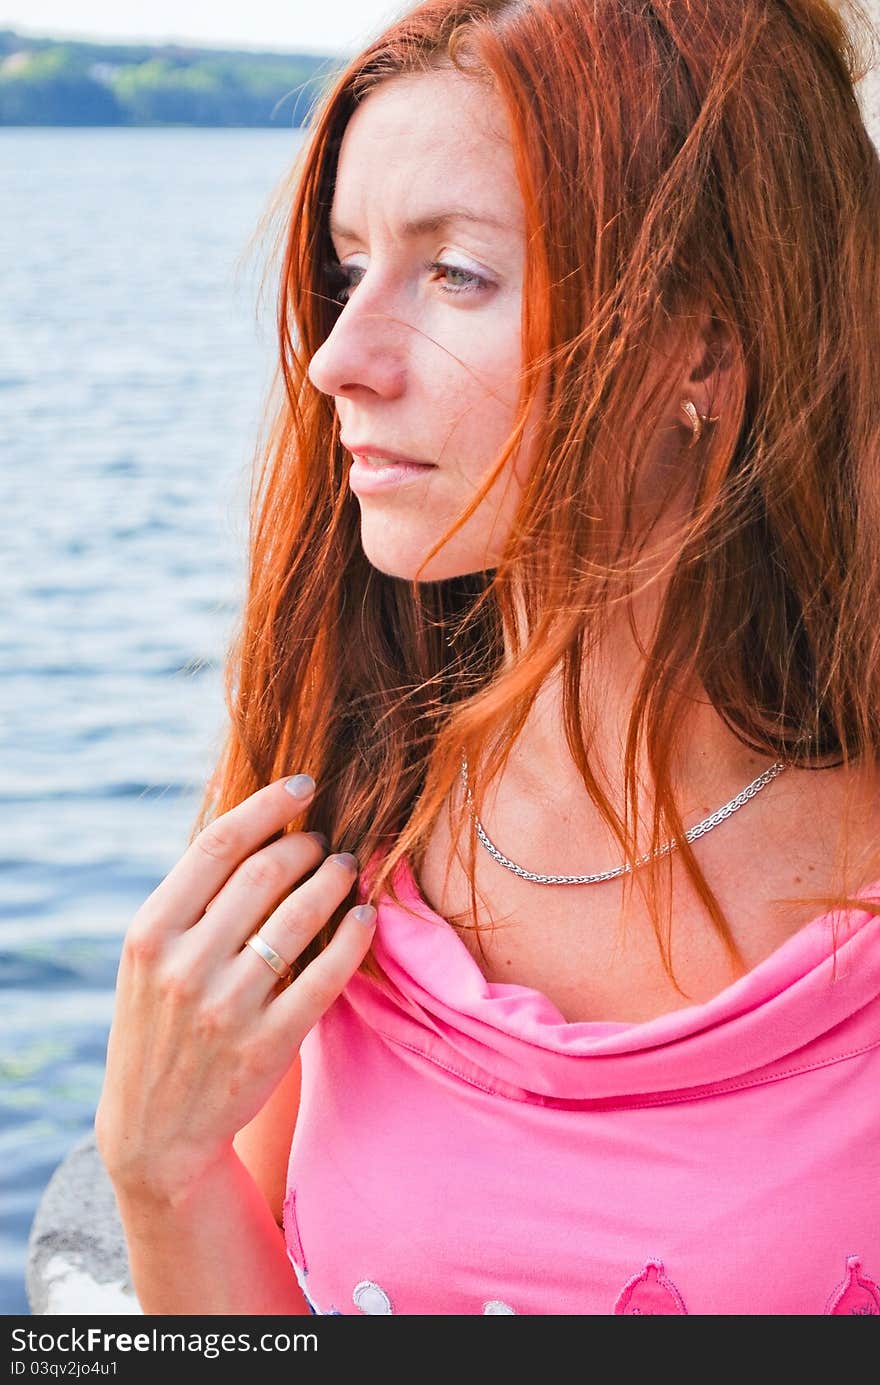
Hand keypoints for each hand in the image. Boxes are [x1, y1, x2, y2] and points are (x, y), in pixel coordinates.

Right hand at [94, 774, 374, 1203]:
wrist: (156, 1132)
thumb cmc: (161, 1025)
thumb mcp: (151, 959)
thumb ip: (192, 900)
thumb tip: (259, 823)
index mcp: (150, 933)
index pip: (217, 844)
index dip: (268, 805)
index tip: (303, 784)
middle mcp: (185, 965)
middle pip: (266, 872)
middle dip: (308, 844)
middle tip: (327, 841)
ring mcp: (228, 1007)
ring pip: (302, 916)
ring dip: (336, 880)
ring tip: (348, 868)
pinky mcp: (270, 1044)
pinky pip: (327, 974)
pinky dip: (353, 935)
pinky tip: (366, 916)